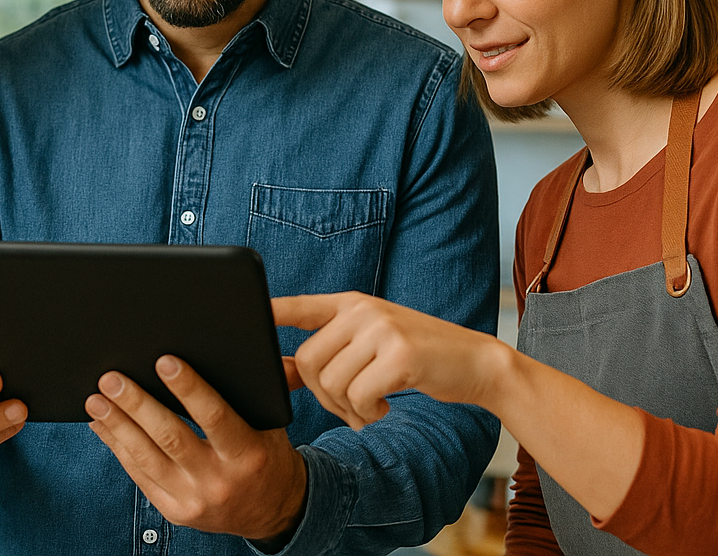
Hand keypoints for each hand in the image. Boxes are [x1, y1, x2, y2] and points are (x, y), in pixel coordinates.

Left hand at [86, 355, 306, 545]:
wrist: (272, 512)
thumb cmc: (266, 455)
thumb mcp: (270, 424)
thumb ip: (245, 394)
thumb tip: (210, 350)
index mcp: (247, 454)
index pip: (214, 416)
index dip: (188, 388)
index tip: (164, 361)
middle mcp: (219, 480)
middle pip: (170, 437)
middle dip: (137, 404)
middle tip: (112, 378)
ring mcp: (194, 499)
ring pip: (147, 457)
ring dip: (117, 425)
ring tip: (96, 400)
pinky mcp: (175, 512)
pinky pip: (140, 476)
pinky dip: (118, 448)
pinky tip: (104, 426)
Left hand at [274, 292, 503, 429]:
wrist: (477, 362)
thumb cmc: (419, 358)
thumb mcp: (373, 344)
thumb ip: (332, 352)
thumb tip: (280, 373)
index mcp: (351, 303)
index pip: (299, 306)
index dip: (269, 313)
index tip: (240, 318)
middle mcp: (362, 310)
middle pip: (306, 362)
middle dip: (321, 396)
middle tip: (349, 406)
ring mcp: (382, 329)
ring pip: (331, 383)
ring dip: (346, 410)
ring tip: (369, 408)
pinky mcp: (400, 355)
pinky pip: (359, 396)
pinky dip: (367, 414)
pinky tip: (384, 409)